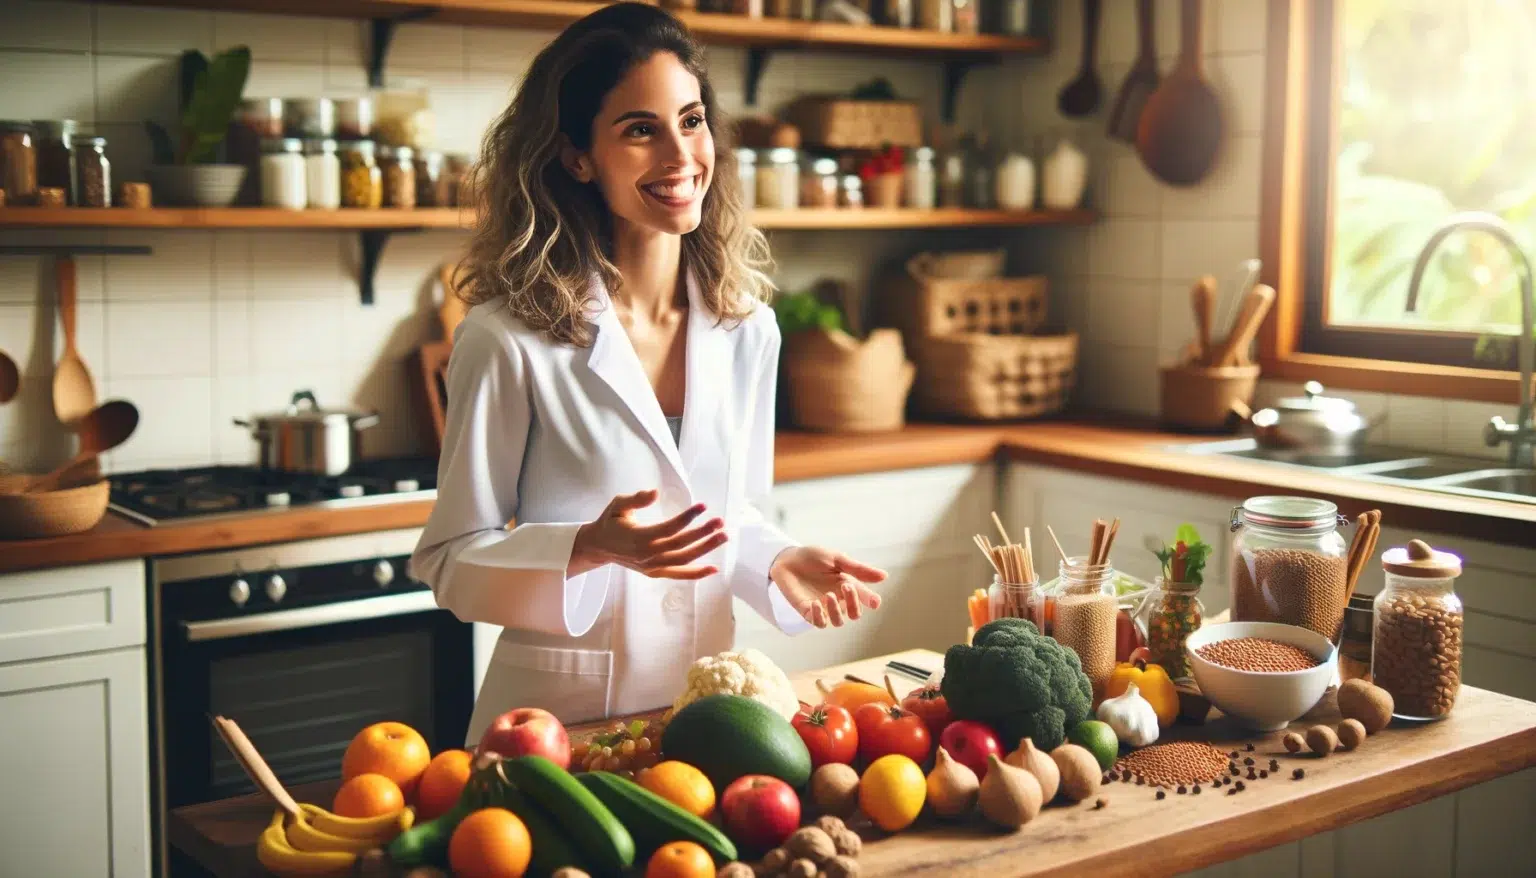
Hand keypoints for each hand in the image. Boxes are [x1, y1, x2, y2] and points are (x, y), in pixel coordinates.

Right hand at [571, 490, 726, 579]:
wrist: (599, 546)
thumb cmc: (610, 522)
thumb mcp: (618, 505)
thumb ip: (636, 499)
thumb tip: (654, 493)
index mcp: (638, 537)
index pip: (669, 528)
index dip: (687, 517)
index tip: (703, 506)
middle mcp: (647, 555)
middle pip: (681, 544)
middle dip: (703, 533)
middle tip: (720, 522)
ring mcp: (652, 566)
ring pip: (683, 560)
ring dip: (705, 549)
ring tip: (723, 537)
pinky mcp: (655, 573)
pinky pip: (678, 575)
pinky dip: (696, 574)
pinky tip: (714, 568)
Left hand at [770, 546, 885, 628]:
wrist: (787, 558)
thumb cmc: (812, 557)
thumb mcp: (836, 559)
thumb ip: (858, 569)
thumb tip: (884, 576)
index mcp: (847, 585)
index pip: (864, 598)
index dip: (871, 601)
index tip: (875, 602)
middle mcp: (838, 598)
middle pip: (854, 614)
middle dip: (854, 604)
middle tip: (846, 586)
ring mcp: (822, 606)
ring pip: (838, 621)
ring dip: (836, 611)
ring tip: (828, 595)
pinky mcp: (807, 611)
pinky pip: (818, 622)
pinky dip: (819, 616)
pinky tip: (815, 603)